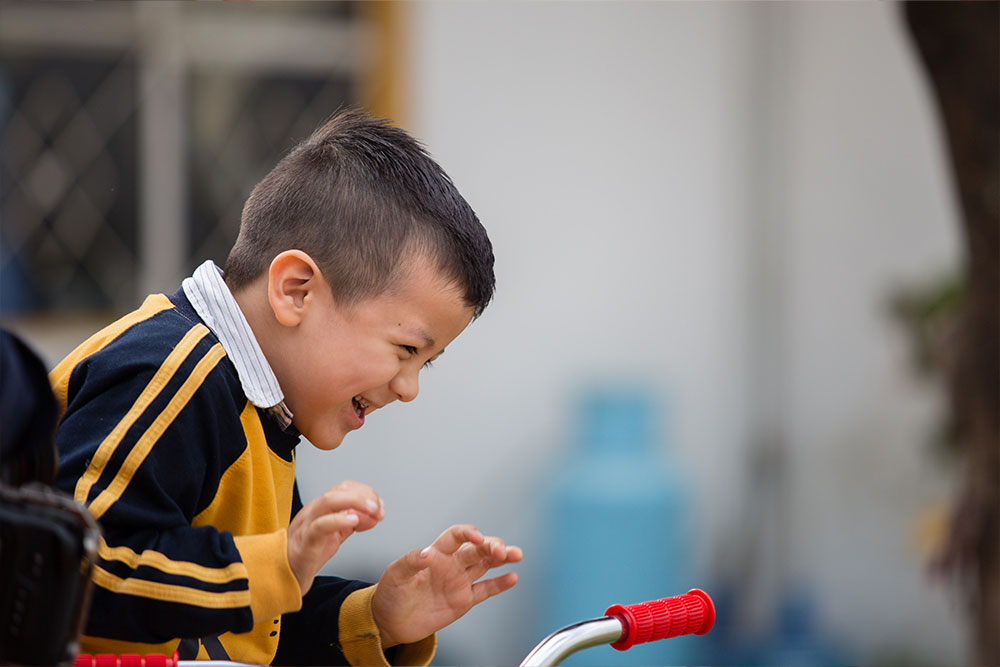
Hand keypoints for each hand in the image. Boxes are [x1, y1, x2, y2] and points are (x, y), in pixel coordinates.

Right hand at [287, 480, 384, 594]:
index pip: (345, 488)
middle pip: (340, 490)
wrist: (284, 574)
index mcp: (322, 507)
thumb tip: (374, 515)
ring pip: (329, 501)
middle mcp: (314, 510)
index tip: (380, 506)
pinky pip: (321, 525)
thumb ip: (353, 522)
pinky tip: (353, 521)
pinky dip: (339, 520)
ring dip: (355, 502)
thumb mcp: (336, 534)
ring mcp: (308, 522)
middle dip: (364, 495)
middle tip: (379, 508)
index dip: (366, 493)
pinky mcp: (305, 540)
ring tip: (372, 510)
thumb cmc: (309, 552)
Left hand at [372, 524, 522, 646]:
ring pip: (486, 565)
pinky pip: (485, 589)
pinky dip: (499, 584)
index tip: (478, 537)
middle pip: (477, 549)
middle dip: (492, 546)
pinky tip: (512, 577)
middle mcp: (451, 564)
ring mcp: (459, 581)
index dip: (468, 533)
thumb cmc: (391, 593)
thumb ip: (411, 561)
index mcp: (436, 553)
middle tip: (501, 550)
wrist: (390, 621)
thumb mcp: (395, 574)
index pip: (457, 536)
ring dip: (502, 558)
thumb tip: (427, 553)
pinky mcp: (463, 600)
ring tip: (516, 554)